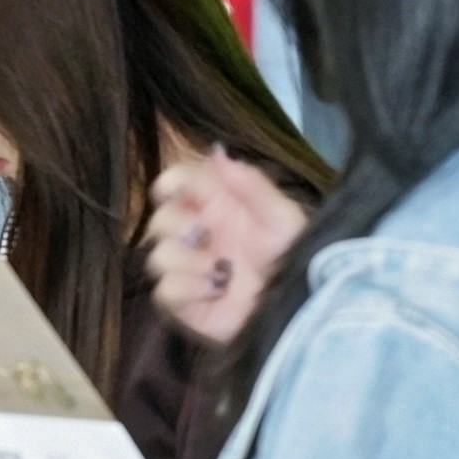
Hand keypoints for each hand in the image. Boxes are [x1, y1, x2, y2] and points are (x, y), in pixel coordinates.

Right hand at [146, 151, 307, 345]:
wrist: (301, 307)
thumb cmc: (296, 258)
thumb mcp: (283, 216)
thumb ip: (250, 184)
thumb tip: (217, 152)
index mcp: (217, 209)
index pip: (177, 185)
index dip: (171, 182)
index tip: (176, 188)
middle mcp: (198, 238)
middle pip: (158, 220)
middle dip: (177, 224)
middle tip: (206, 234)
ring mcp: (190, 273)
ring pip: (157, 257)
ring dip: (187, 260)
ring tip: (220, 269)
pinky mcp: (186, 307)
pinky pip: (164, 291)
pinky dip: (188, 288)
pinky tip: (216, 290)